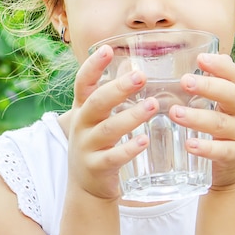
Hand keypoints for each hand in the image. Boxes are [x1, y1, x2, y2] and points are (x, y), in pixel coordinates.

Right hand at [68, 44, 158, 199]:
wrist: (85, 185)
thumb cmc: (98, 141)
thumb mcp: (99, 117)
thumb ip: (112, 94)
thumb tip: (134, 65)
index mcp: (82, 108)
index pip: (83, 83)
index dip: (93, 66)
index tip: (106, 49)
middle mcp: (81, 124)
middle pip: (96, 102)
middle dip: (118, 88)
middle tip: (141, 76)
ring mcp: (87, 146)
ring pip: (108, 129)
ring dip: (131, 116)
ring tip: (152, 106)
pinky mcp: (96, 167)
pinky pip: (113, 157)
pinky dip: (129, 149)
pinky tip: (144, 141)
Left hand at [169, 53, 234, 189]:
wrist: (230, 166)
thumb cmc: (213, 128)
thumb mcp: (210, 104)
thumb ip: (196, 86)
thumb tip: (168, 62)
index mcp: (233, 94)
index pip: (232, 74)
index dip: (219, 65)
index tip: (200, 58)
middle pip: (231, 94)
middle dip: (208, 86)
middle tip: (184, 81)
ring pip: (221, 123)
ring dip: (197, 117)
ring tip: (175, 113)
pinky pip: (222, 151)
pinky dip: (205, 148)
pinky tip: (189, 144)